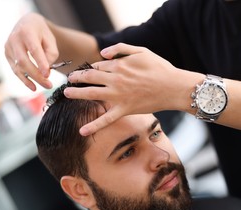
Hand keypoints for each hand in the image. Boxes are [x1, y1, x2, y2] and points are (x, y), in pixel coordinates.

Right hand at [5, 13, 57, 89]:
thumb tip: (46, 72)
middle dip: (36, 75)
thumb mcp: (51, 40)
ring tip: (45, 86)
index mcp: (27, 31)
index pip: (33, 49)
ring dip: (31, 79)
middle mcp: (14, 39)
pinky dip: (24, 79)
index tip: (48, 75)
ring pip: (18, 67)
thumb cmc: (42, 33)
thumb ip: (51, 54)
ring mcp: (8, 47)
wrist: (28, 24)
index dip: (40, 63)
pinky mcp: (7, 55)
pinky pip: (15, 70)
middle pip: (23, 61)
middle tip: (49, 85)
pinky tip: (33, 87)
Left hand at [64, 43, 185, 135]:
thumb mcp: (142, 51)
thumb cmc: (160, 68)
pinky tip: (82, 131)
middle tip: (69, 79)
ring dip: (76, 93)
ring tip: (66, 94)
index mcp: (119, 65)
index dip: (92, 67)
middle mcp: (115, 79)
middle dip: (77, 77)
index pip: (98, 65)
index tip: (88, 70)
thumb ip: (121, 48)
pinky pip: (106, 119)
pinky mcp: (124, 109)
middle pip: (89, 77)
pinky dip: (94, 126)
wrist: (174, 87)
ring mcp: (118, 95)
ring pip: (91, 94)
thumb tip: (103, 53)